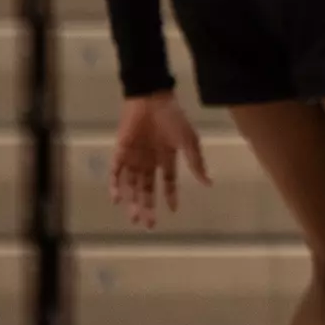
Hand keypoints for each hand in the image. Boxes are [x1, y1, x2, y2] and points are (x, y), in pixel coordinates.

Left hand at [109, 92, 209, 229]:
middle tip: (148, 225)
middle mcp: (149, 161)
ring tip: (134, 217)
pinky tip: (116, 198)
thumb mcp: (189, 140)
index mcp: (167, 157)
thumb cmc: (172, 118)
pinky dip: (115, 185)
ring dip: (132, 201)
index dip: (170, 196)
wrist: (150, 99)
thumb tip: (208, 183)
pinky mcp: (120, 151)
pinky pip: (115, 172)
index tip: (173, 210)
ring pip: (131, 184)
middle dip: (148, 206)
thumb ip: (196, 162)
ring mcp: (134, 157)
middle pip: (147, 188)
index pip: (168, 181)